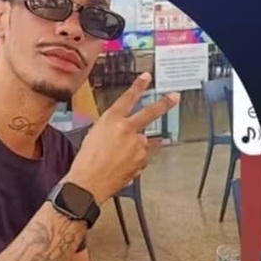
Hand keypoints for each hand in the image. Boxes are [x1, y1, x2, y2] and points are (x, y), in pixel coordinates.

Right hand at [65, 73, 179, 204]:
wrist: (87, 183)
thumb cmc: (86, 161)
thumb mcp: (93, 135)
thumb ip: (111, 129)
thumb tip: (120, 131)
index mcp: (111, 119)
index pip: (128, 98)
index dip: (138, 86)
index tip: (147, 77)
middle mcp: (126, 129)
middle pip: (150, 112)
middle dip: (164, 103)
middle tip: (175, 97)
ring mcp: (137, 145)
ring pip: (144, 141)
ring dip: (137, 147)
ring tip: (121, 156)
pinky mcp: (142, 160)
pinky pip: (142, 157)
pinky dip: (135, 161)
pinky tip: (121, 166)